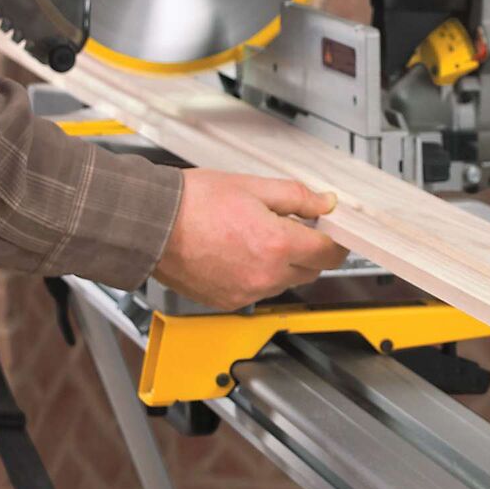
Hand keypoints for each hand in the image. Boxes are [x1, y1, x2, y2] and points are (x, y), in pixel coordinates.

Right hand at [152, 171, 348, 310]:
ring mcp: (246, 293)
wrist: (152, 225)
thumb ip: (296, 196)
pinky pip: (258, 291)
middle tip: (295, 226)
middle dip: (310, 250)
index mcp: (276, 245)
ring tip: (257, 236)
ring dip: (283, 264)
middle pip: (311, 271)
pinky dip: (258, 276)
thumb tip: (325, 203)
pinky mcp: (228, 302)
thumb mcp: (252, 186)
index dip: (337, 239)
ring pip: (285, 282)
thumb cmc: (192, 203)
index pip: (329, 252)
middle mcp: (265, 276)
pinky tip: (240, 253)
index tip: (334, 230)